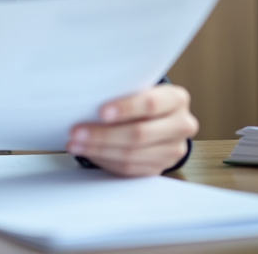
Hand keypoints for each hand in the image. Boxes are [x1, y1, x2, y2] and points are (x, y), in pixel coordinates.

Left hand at [66, 84, 197, 176]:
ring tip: (76, 144)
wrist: (160, 119)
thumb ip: (122, 92)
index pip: (151, 104)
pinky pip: (129, 169)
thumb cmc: (142, 98)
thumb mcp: (139, 88)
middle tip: (77, 132)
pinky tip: (90, 153)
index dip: (126, 108)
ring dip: (99, 151)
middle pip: (139, 134)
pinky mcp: (160, 167)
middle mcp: (181, 125)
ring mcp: (172, 150)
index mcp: (176, 99)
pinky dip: (106, 161)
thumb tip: (86, 99)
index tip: (101, 112)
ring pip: (132, 156)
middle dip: (103, 135)